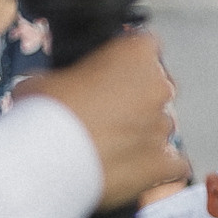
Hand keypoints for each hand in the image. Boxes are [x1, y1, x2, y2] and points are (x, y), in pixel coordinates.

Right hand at [15, 31, 187, 207]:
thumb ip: (74, 76)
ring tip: (109, 147)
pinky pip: (173, 164)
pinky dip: (158, 167)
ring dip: (142, 134)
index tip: (110, 74)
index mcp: (136, 53)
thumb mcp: (48, 75)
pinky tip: (133, 169)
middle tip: (105, 115)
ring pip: (162, 127)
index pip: (144, 48)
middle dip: (136, 101)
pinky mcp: (164, 162)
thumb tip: (68, 87)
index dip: (125, 63)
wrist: (46, 158)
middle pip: (156, 89)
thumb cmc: (44, 112)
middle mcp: (158, 86)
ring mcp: (163, 125)